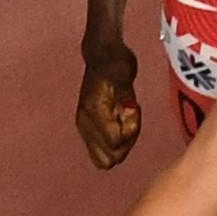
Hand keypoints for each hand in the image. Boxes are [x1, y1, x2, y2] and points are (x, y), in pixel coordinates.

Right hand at [77, 43, 141, 168]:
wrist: (102, 56)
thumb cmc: (116, 63)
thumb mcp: (124, 72)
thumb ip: (125, 93)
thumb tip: (128, 109)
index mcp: (93, 111)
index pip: (116, 142)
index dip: (131, 131)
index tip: (132, 108)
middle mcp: (85, 123)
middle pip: (110, 157)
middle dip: (127, 142)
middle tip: (130, 115)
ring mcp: (84, 129)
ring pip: (106, 159)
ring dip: (122, 144)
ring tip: (125, 118)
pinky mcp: (87, 131)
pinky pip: (102, 153)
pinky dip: (116, 143)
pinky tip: (121, 123)